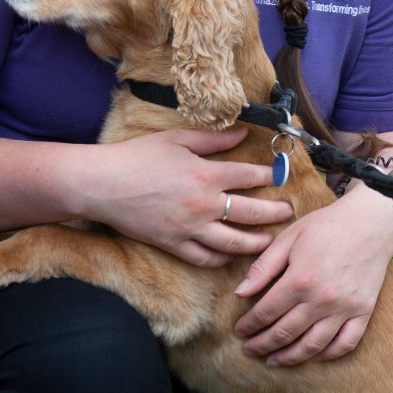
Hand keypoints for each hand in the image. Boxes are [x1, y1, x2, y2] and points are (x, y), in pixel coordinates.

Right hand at [83, 128, 293, 266]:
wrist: (104, 184)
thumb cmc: (138, 156)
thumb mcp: (178, 139)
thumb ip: (213, 139)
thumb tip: (242, 133)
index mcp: (206, 174)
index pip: (249, 176)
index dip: (269, 176)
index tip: (280, 176)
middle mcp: (204, 204)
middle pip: (251, 214)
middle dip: (275, 213)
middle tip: (288, 213)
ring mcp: (190, 228)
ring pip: (233, 243)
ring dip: (256, 242)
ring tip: (270, 241)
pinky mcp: (174, 244)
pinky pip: (205, 258)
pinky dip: (222, 259)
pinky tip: (231, 256)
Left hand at [232, 184, 392, 365]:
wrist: (370, 222)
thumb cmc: (325, 226)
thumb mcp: (289, 237)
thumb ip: (264, 266)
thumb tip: (241, 292)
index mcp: (299, 279)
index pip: (267, 312)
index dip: (250, 325)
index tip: (239, 331)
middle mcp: (321, 300)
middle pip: (285, 332)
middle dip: (263, 344)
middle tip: (249, 350)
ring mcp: (344, 309)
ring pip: (312, 345)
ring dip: (289, 357)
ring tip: (273, 361)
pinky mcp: (363, 312)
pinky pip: (345, 344)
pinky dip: (328, 355)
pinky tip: (313, 356)